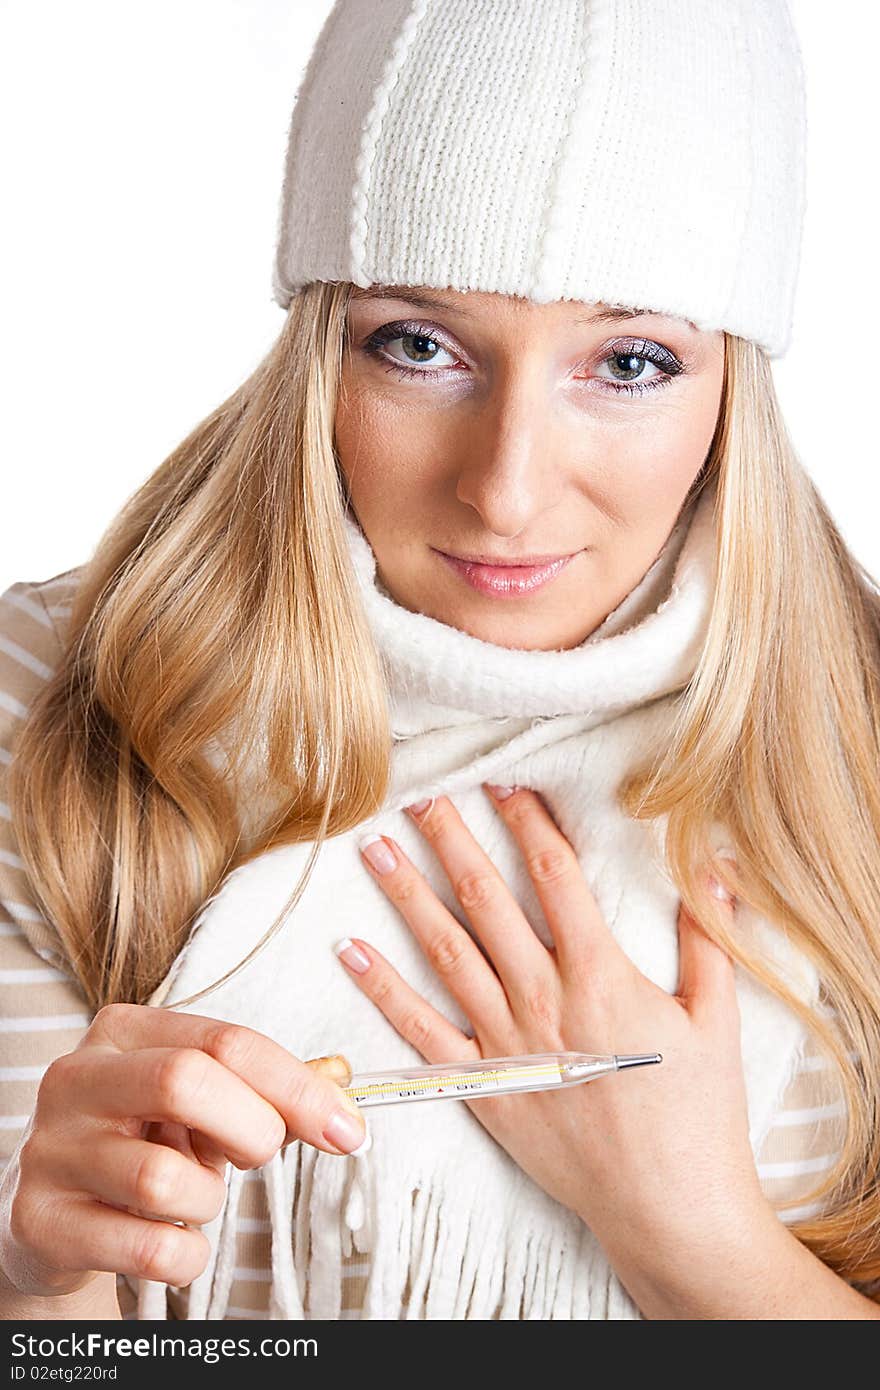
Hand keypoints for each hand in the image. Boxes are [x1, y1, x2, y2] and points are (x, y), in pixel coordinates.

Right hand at [0, 1005, 364, 1300]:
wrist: (54, 1213)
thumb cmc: (141, 1143)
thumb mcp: (199, 1102)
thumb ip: (267, 1092)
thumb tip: (341, 1096)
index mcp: (122, 1032)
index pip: (226, 1041)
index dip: (297, 1087)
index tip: (347, 1129)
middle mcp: (78, 1079)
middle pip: (185, 1082)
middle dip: (251, 1129)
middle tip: (258, 1155)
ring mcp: (53, 1151)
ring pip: (164, 1178)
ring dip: (207, 1201)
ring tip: (192, 1197)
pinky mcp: (41, 1222)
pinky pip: (149, 1249)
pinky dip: (186, 1256)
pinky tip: (172, 1241)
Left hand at [338, 784, 767, 1260]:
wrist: (669, 1210)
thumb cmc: (699, 1115)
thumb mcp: (717, 1019)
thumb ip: (709, 938)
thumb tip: (717, 867)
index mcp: (599, 974)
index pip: (554, 874)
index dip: (527, 820)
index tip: (502, 781)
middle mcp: (542, 998)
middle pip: (486, 900)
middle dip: (451, 841)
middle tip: (418, 794)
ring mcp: (505, 1044)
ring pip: (444, 952)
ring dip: (406, 896)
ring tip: (374, 849)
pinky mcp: (482, 1088)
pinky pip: (420, 1031)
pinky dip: (382, 988)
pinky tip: (351, 950)